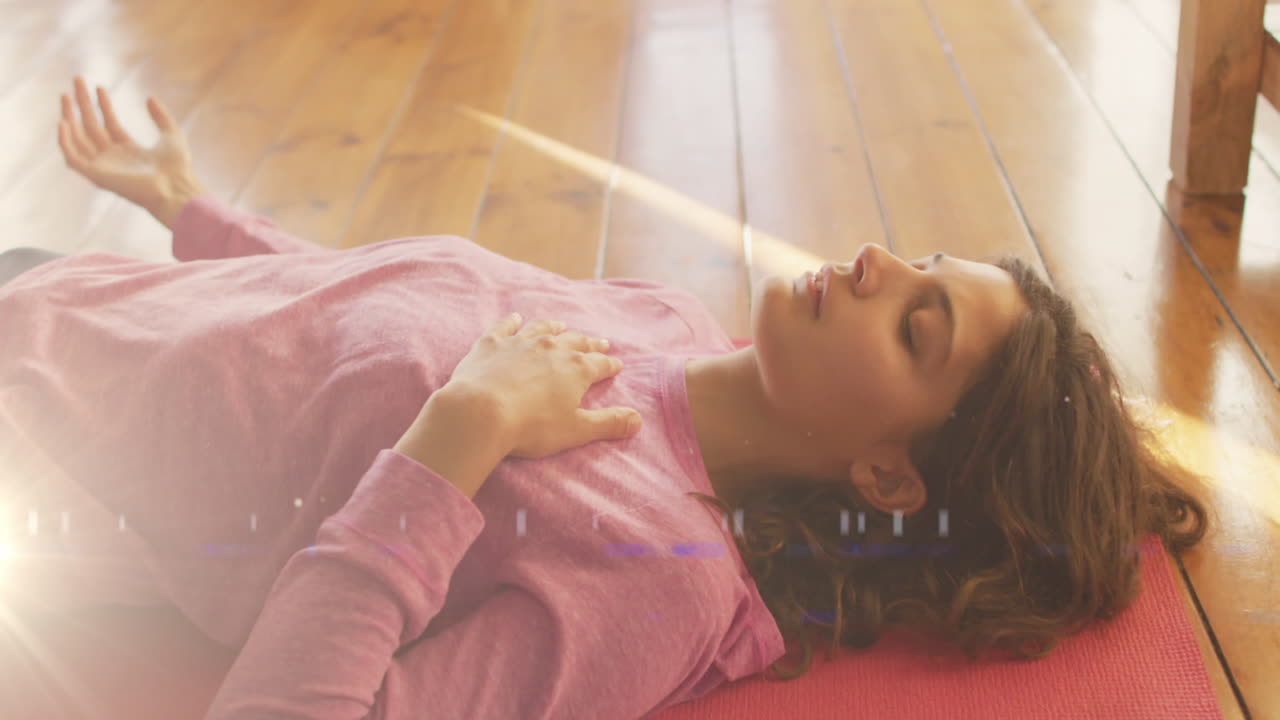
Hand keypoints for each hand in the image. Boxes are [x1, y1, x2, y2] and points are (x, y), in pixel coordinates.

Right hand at [56, 76, 204, 228]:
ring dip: (69, 117)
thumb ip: (161, 116)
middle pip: (91, 127)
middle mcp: (113, 158)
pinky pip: (73, 158)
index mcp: (129, 150)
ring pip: (79, 139)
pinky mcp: (96, 176)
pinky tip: (63, 122)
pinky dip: (65, 141)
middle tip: (77, 80)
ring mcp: (103, 167)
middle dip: (82, 104)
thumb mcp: (172, 134)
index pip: (109, 124)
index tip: (99, 87)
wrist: (175, 187)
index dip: (103, 105)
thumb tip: (150, 97)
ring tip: (65, 96)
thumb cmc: (177, 167)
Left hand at [445, 313, 641, 459]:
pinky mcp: (491, 343)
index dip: (610, 366)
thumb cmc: (531, 426)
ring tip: (563, 326)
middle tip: (599, 343)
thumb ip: (608, 423)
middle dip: (589, 344)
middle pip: (575, 343)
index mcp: (575, 369)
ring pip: (543, 328)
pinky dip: (511, 322)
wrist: (480, 412)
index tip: (617, 365)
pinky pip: (505, 327)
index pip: (599, 365)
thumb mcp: (576, 430)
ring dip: (555, 327)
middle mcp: (551, 348)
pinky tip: (515, 318)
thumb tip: (638, 420)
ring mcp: (520, 342)